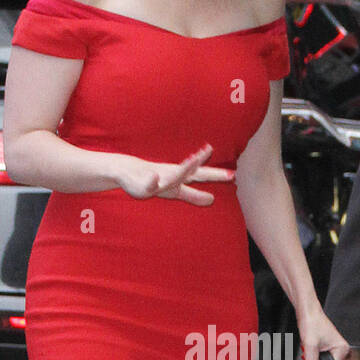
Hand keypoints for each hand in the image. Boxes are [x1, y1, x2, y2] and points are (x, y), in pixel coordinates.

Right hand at [117, 145, 234, 204]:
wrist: (126, 171)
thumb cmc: (154, 181)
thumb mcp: (176, 191)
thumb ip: (193, 195)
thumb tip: (212, 199)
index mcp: (180, 177)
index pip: (201, 175)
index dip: (216, 175)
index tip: (232, 175)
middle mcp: (172, 175)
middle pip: (194, 172)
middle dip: (208, 173)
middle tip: (225, 167)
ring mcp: (158, 178)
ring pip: (173, 174)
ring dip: (184, 167)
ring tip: (195, 159)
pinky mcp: (144, 183)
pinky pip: (148, 183)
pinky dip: (151, 181)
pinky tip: (154, 179)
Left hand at [297, 308, 348, 359]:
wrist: (306, 311)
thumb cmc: (311, 322)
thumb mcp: (310, 346)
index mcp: (342, 349)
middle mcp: (341, 349)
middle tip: (308, 353)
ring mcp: (334, 348)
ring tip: (308, 347)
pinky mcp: (327, 346)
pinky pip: (319, 358)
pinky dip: (312, 356)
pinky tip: (308, 348)